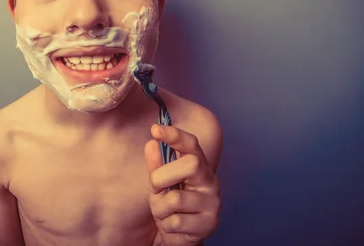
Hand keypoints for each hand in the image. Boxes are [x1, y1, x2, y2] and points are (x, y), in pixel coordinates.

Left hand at [145, 124, 220, 245]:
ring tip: (165, 213)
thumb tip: (151, 144)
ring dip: (160, 208)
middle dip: (162, 177)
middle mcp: (210, 181)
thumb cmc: (171, 206)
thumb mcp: (160, 184)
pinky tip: (173, 225)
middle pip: (190, 164)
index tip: (155, 129)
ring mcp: (212, 202)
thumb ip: (156, 166)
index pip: (191, 145)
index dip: (175, 135)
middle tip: (157, 188)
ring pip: (176, 199)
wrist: (181, 237)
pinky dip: (166, 225)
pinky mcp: (209, 223)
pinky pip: (175, 222)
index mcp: (199, 166)